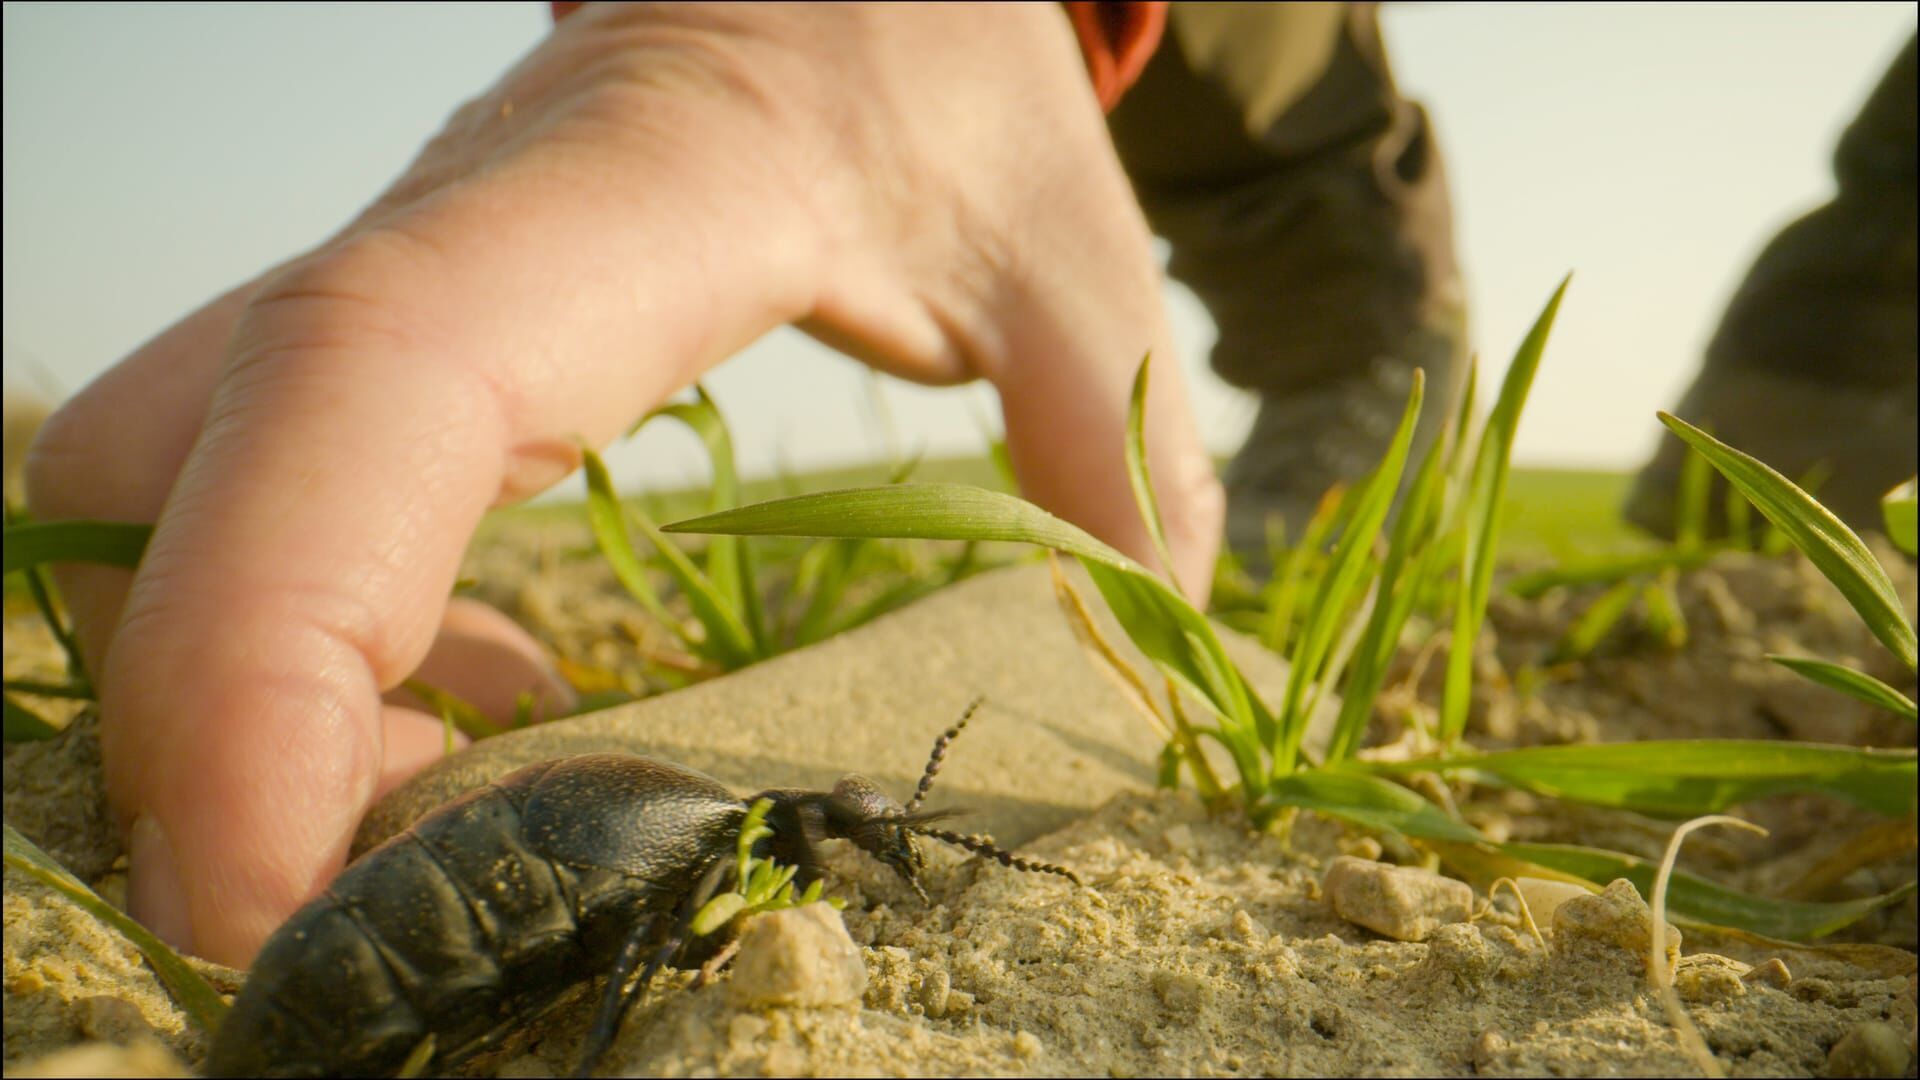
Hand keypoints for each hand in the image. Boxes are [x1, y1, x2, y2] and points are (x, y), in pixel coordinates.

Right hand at [25, 2, 1221, 966]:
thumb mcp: (1068, 254)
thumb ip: (1119, 450)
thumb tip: (1141, 661)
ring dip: (256, 697)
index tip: (260, 881)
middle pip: (178, 456)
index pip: (376, 379)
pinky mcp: (413, 336)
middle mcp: (465, 237)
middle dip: (199, 715)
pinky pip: (280, 494)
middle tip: (317, 913)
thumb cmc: (942, 73)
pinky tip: (494, 699)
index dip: (264, 639)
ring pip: (179, 478)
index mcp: (635, 200)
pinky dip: (331, 642)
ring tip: (439, 823)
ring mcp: (408, 281)